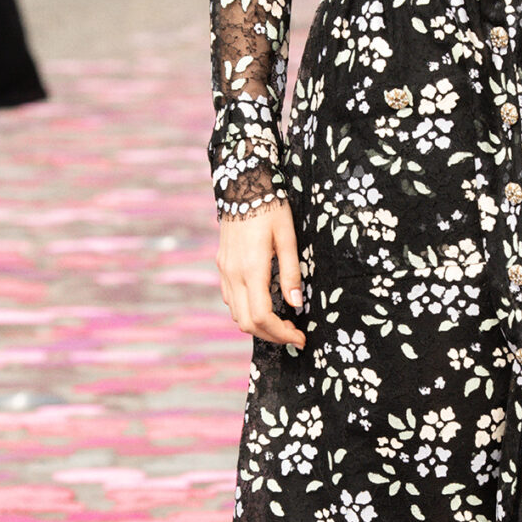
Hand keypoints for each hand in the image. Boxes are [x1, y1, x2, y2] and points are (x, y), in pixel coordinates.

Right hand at [216, 201, 304, 349]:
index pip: (262, 317)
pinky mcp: (222, 265)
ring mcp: (224, 271)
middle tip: (294, 333)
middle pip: (247, 323)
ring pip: (236, 314)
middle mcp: (233, 274)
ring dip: (258, 325)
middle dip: (271, 335)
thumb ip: (291, 273)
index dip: (281, 334)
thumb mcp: (288, 238)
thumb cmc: (270, 208)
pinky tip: (264, 303)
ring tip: (282, 321)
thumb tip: (296, 304)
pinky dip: (247, 311)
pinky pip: (231, 299)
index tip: (300, 337)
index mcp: (251, 269)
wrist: (242, 185)